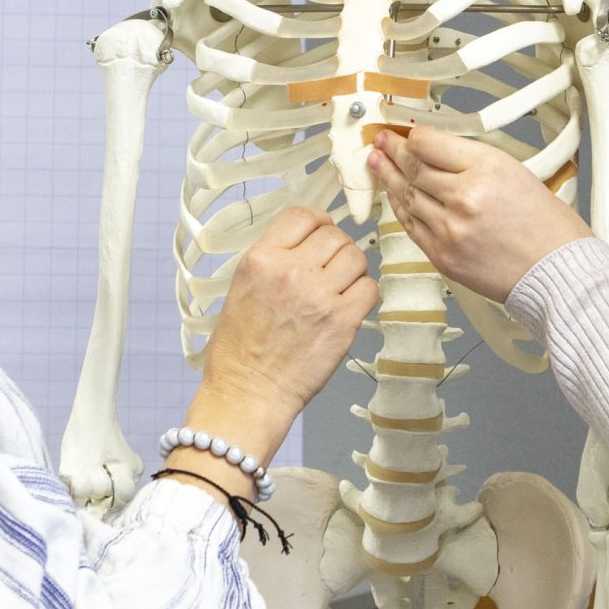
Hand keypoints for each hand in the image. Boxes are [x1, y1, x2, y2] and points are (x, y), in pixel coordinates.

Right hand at [190, 208, 376, 467]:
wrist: (247, 394)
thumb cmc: (238, 351)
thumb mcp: (241, 289)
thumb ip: (273, 262)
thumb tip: (305, 245)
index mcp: (261, 259)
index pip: (303, 215)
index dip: (318, 223)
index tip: (321, 235)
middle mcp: (291, 270)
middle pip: (334, 236)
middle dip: (336, 250)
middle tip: (330, 271)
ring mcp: (319, 295)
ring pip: (356, 258)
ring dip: (352, 271)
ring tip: (339, 290)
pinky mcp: (343, 320)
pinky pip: (370, 288)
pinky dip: (363, 295)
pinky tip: (348, 308)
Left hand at [367, 126, 593, 304]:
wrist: (557, 271)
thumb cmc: (546, 226)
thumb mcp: (515, 171)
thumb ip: (471, 160)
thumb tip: (435, 149)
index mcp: (487, 168)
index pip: (429, 142)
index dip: (411, 136)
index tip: (404, 132)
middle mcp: (464, 197)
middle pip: (413, 167)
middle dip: (393, 151)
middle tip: (382, 141)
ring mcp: (450, 229)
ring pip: (406, 195)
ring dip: (388, 177)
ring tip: (378, 163)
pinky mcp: (443, 256)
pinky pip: (410, 225)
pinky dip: (399, 208)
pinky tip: (393, 196)